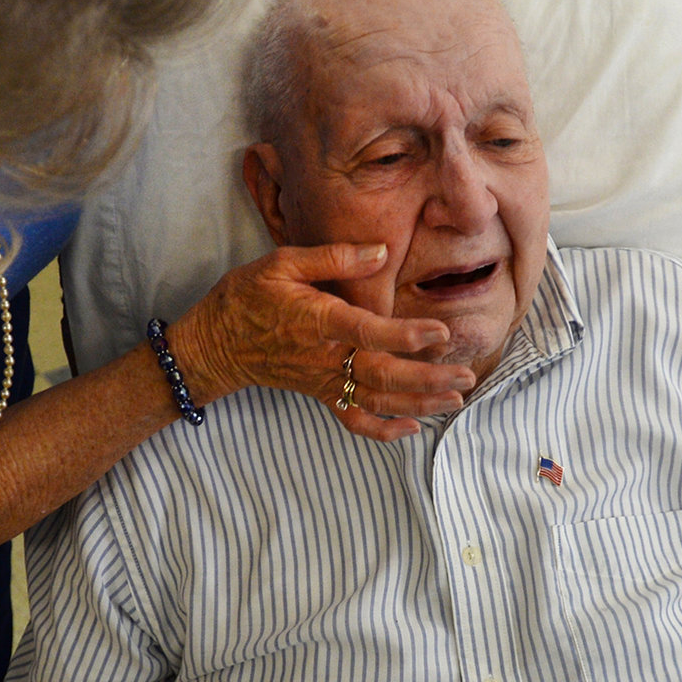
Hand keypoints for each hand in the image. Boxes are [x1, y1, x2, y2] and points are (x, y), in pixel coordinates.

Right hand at [170, 243, 476, 442]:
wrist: (216, 343)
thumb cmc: (248, 296)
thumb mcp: (281, 263)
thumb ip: (332, 257)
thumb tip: (380, 251)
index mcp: (317, 321)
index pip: (366, 332)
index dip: (403, 335)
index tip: (440, 331)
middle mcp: (324, 357)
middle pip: (382, 375)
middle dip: (427, 378)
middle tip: (466, 375)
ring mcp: (323, 381)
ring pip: (376, 400)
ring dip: (418, 403)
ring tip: (456, 399)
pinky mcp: (320, 394)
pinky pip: (353, 420)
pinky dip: (382, 430)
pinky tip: (412, 427)